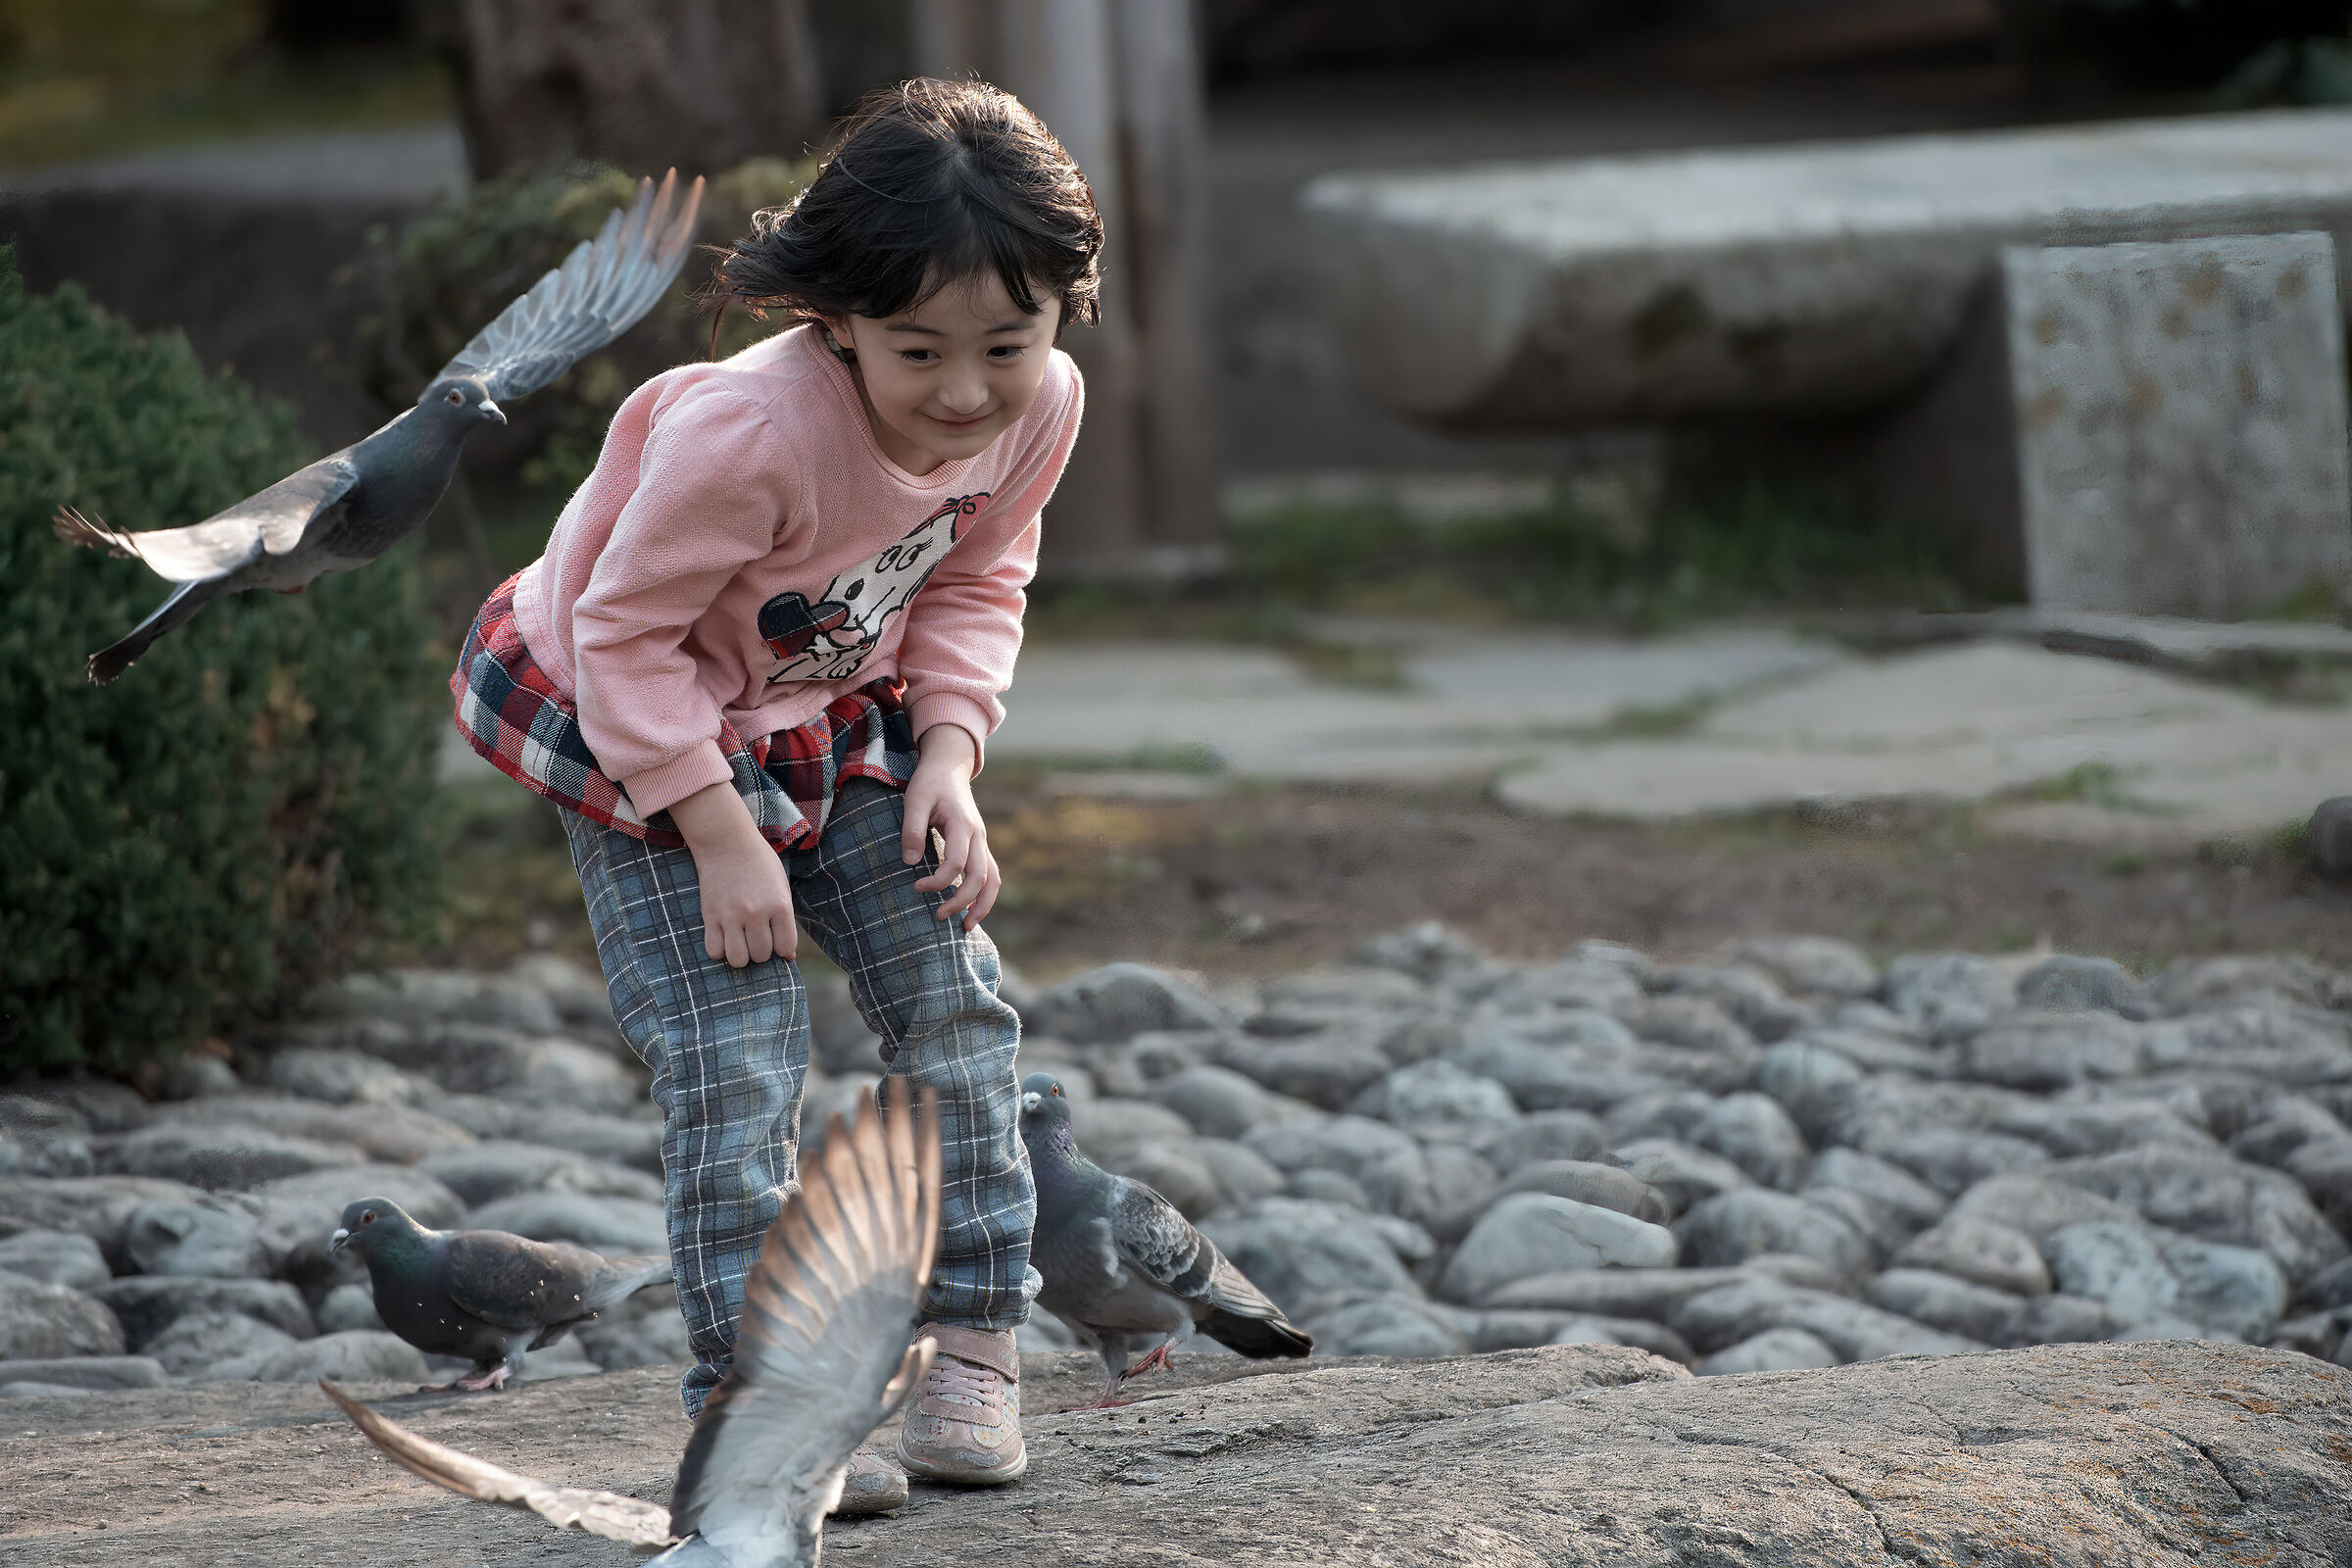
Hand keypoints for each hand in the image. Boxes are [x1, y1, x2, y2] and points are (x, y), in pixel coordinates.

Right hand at [669, 780, 797, 966]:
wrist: (727, 843)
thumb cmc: (760, 865)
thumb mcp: (781, 887)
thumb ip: (786, 921)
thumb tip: (788, 957)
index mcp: (779, 904)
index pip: (785, 946)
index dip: (782, 947)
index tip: (776, 937)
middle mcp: (756, 913)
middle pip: (761, 956)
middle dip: (761, 950)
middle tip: (757, 935)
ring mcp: (731, 916)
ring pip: (738, 960)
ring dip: (742, 955)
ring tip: (742, 940)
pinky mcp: (710, 916)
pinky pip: (714, 951)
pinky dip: (720, 950)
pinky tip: (725, 938)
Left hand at [904, 723, 1000, 930]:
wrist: (948, 767)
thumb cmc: (929, 783)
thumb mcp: (915, 799)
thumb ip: (912, 830)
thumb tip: (911, 864)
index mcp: (963, 824)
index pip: (957, 863)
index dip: (938, 881)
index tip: (916, 886)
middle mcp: (978, 835)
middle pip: (980, 877)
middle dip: (962, 901)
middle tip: (938, 917)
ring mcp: (982, 841)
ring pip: (992, 879)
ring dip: (983, 905)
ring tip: (967, 928)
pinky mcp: (979, 846)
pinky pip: (989, 874)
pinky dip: (983, 895)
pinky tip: (970, 909)